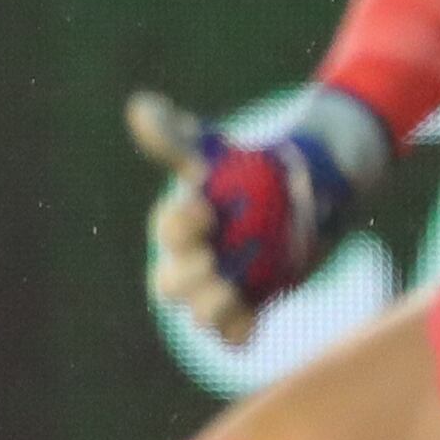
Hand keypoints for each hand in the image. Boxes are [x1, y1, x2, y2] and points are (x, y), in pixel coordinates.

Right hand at [128, 88, 388, 345]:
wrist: (300, 194)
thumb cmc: (244, 171)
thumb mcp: (213, 151)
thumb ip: (177, 137)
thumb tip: (139, 107)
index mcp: (180, 224)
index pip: (167, 231)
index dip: (180, 225)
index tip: (205, 208)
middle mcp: (192, 260)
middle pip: (170, 282)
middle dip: (186, 275)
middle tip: (211, 259)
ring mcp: (220, 286)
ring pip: (199, 313)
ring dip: (210, 308)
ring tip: (231, 294)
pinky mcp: (249, 305)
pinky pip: (235, 332)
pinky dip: (239, 331)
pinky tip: (251, 322)